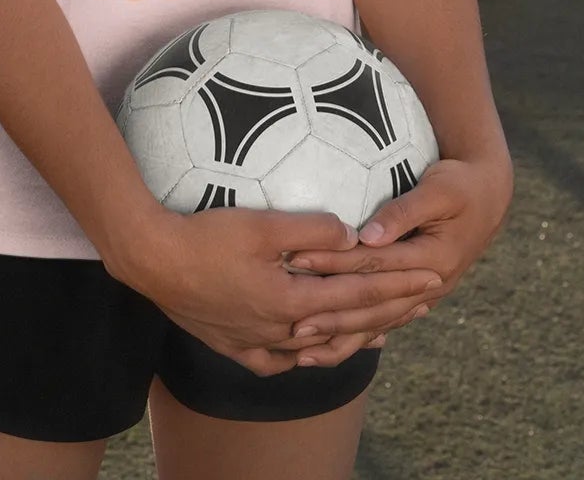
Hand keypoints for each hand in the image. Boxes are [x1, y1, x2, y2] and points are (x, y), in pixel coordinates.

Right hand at [120, 206, 447, 378]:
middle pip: (349, 322)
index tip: (432, 276)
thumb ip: (312, 230)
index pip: (360, 294)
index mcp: (292, 302)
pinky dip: (312, 354)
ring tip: (390, 326)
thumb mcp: (262, 224)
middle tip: (429, 297)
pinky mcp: (236, 346)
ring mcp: (258, 343)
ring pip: (321, 346)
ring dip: (359, 332)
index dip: (399, 285)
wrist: (151, 261)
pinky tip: (321, 350)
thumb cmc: (205, 236)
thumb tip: (354, 235)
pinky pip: (284, 359)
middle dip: (393, 308)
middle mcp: (281, 332)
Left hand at [279, 152, 513, 367]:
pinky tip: (333, 350)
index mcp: (433, 258)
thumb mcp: (438, 189)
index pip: (373, 263)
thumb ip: (404, 212)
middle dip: (329, 314)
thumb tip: (369, 234)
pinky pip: (386, 323)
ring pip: (378, 323)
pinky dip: (359, 338)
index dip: (334, 262)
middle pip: (372, 303)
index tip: (296, 259)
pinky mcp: (419, 296)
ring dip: (340, 338)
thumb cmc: (460, 185)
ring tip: (301, 351)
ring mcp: (426, 296)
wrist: (490, 198)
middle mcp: (430, 285)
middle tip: (291, 324)